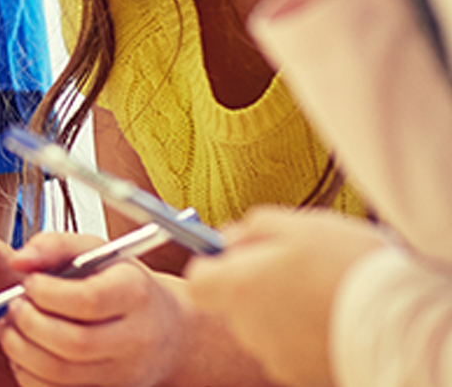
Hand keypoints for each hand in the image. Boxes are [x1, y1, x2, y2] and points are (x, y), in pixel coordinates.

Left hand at [0, 232, 185, 386]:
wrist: (167, 331)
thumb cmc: (124, 286)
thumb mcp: (96, 251)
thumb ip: (54, 245)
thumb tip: (18, 260)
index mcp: (135, 294)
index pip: (88, 300)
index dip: (46, 293)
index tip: (29, 282)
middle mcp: (134, 339)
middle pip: (72, 343)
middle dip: (28, 323)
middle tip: (13, 306)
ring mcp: (122, 374)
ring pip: (59, 374)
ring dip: (20, 350)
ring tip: (12, 327)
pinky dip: (28, 374)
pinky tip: (24, 352)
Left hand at [185, 207, 384, 386]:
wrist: (401, 321)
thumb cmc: (348, 267)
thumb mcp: (299, 226)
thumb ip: (251, 228)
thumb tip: (227, 237)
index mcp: (237, 289)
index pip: (197, 282)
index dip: (215, 264)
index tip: (238, 253)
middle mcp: (248, 328)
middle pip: (235, 304)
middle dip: (256, 285)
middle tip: (297, 269)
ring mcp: (274, 356)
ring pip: (266, 327)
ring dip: (284, 311)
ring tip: (325, 293)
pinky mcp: (300, 374)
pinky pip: (292, 348)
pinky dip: (306, 334)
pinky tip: (334, 317)